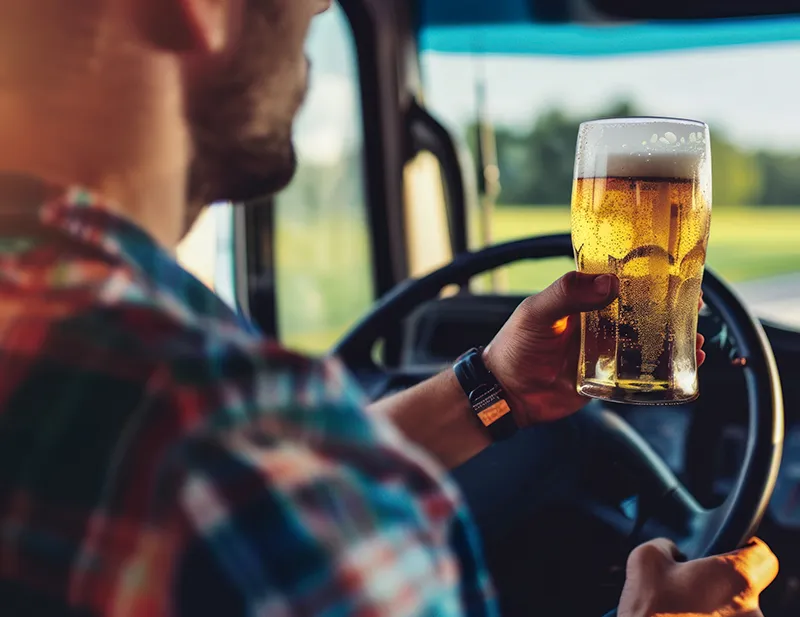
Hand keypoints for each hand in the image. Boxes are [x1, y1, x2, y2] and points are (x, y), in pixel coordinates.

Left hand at [484, 272, 706, 426]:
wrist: (506, 393)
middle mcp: (598, 323)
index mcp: (583, 300)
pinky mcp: (609, 378)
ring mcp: (606, 351)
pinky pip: (641, 373)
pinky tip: (686, 366)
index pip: (620, 282)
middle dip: (671, 309)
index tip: (674, 271)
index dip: (647, 277)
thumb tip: (610, 282)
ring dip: (674, 339)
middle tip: (695, 308)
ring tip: (696, 339)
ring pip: (648, 342)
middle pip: (642, 312)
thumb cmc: (515, 346)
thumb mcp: (537, 312)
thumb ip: (567, 294)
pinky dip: (665, 370)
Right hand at [618, 538, 778, 616]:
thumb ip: (667, 545)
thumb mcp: (645, 558)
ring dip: (715, 609)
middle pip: (745, 588)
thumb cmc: (651, 611)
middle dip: (720, 585)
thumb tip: (672, 551)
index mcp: (737, 578)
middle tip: (690, 586)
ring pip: (735, 613)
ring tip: (683, 610)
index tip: (730, 551)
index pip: (763, 557)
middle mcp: (750, 611)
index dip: (744, 550)